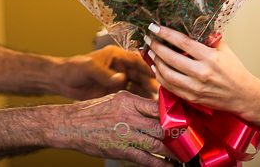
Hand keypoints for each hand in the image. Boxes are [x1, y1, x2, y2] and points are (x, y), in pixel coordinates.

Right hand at [52, 90, 172, 166]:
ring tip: (182, 153)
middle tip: (188, 138)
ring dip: (172, 150)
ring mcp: (124, 134)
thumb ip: (136, 103)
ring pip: (156, 143)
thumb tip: (157, 107)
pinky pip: (144, 158)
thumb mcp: (115, 98)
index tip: (184, 119)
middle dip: (177, 134)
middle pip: (160, 126)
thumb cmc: (92, 111)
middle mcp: (127, 116)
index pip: (157, 106)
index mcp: (128, 100)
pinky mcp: (119, 150)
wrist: (70, 125)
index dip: (173, 114)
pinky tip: (169, 166)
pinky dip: (160, 164)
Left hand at [58, 45, 157, 100]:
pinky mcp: (115, 92)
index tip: (156, 77)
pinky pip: (130, 95)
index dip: (147, 68)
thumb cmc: (74, 68)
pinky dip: (137, 100)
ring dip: (145, 92)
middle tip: (158, 93)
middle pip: (139, 74)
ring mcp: (118, 80)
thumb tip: (122, 79)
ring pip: (137, 85)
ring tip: (155, 101)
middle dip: (149, 82)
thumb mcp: (89, 68)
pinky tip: (144, 106)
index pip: (136, 60)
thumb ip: (105, 74)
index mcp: (116, 56)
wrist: (62, 81)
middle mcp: (120, 67)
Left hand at [145, 24, 259, 115]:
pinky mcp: (192, 97)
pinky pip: (170, 87)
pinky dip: (160, 77)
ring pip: (167, 74)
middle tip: (148, 39)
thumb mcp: (225, 51)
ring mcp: (195, 87)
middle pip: (170, 58)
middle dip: (156, 46)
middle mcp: (202, 73)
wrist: (244, 96)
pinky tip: (157, 69)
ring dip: (155, 62)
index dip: (165, 34)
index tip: (154, 27)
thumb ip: (209, 41)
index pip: (183, 42)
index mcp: (210, 57)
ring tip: (151, 53)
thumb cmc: (236, 72)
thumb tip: (193, 31)